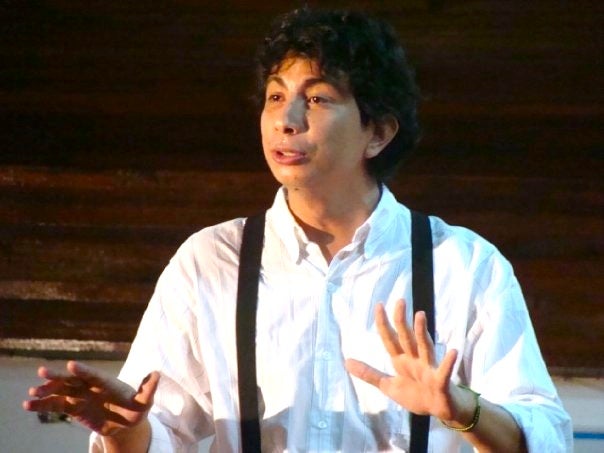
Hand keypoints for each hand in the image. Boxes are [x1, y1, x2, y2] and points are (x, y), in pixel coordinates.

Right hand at [23, 360, 158, 437]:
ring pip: (60, 390)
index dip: (83, 370)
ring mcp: (79, 395)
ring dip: (46, 390)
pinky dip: (42, 405)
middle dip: (58, 376)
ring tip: (30, 393)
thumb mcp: (144, 402)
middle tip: (42, 371)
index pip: (93, 375)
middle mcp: (90, 385)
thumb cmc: (136, 409)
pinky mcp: (72, 406)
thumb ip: (148, 389)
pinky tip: (28, 405)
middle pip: (72, 379)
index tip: (71, 365)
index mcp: (106, 382)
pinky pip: (55, 405)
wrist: (125, 422)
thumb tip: (157, 373)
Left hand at [346, 299, 459, 420]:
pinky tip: (453, 351)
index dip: (383, 323)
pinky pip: (444, 371)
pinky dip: (448, 362)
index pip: (390, 339)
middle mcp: (414, 359)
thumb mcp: (388, 385)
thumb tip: (346, 361)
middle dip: (401, 320)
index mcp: (401, 360)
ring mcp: (428, 369)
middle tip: (399, 301)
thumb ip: (369, 374)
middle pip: (406, 337)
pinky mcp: (440, 382)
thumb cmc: (416, 394)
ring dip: (422, 331)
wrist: (439, 411)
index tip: (379, 305)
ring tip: (420, 315)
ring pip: (424, 347)